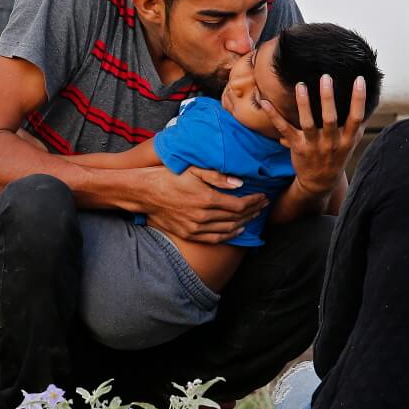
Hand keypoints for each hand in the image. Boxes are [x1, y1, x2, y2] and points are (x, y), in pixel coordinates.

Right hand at [138, 166, 267, 244]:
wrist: (145, 193)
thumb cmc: (168, 176)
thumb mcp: (193, 169)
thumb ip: (217, 176)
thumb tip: (239, 183)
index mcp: (207, 198)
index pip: (239, 204)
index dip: (254, 201)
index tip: (263, 197)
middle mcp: (204, 216)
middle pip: (237, 217)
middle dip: (254, 211)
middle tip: (264, 206)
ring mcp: (196, 227)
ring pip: (228, 229)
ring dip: (245, 223)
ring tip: (255, 216)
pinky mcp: (189, 234)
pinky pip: (215, 238)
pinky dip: (230, 235)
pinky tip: (238, 230)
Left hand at [262, 75, 368, 196]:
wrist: (320, 183)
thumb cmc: (337, 155)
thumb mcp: (352, 142)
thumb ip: (359, 122)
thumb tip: (372, 98)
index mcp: (347, 139)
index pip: (356, 117)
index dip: (358, 99)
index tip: (359, 79)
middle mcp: (331, 142)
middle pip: (330, 118)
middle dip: (328, 98)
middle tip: (326, 77)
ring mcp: (313, 145)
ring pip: (308, 123)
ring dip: (304, 104)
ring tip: (301, 85)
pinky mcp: (297, 146)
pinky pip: (284, 129)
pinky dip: (274, 115)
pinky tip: (266, 102)